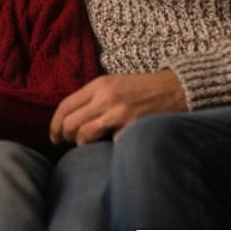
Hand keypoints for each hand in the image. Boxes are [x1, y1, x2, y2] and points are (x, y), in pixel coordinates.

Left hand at [50, 70, 187, 144]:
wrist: (176, 89)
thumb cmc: (142, 89)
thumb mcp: (113, 83)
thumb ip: (92, 97)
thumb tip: (70, 118)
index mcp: (98, 85)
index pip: (65, 106)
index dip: (55, 124)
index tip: (54, 137)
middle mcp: (105, 98)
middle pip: (70, 123)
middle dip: (66, 136)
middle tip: (69, 142)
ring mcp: (119, 114)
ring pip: (85, 135)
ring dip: (82, 144)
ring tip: (88, 144)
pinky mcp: (133, 128)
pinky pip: (110, 143)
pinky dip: (108, 147)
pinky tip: (112, 145)